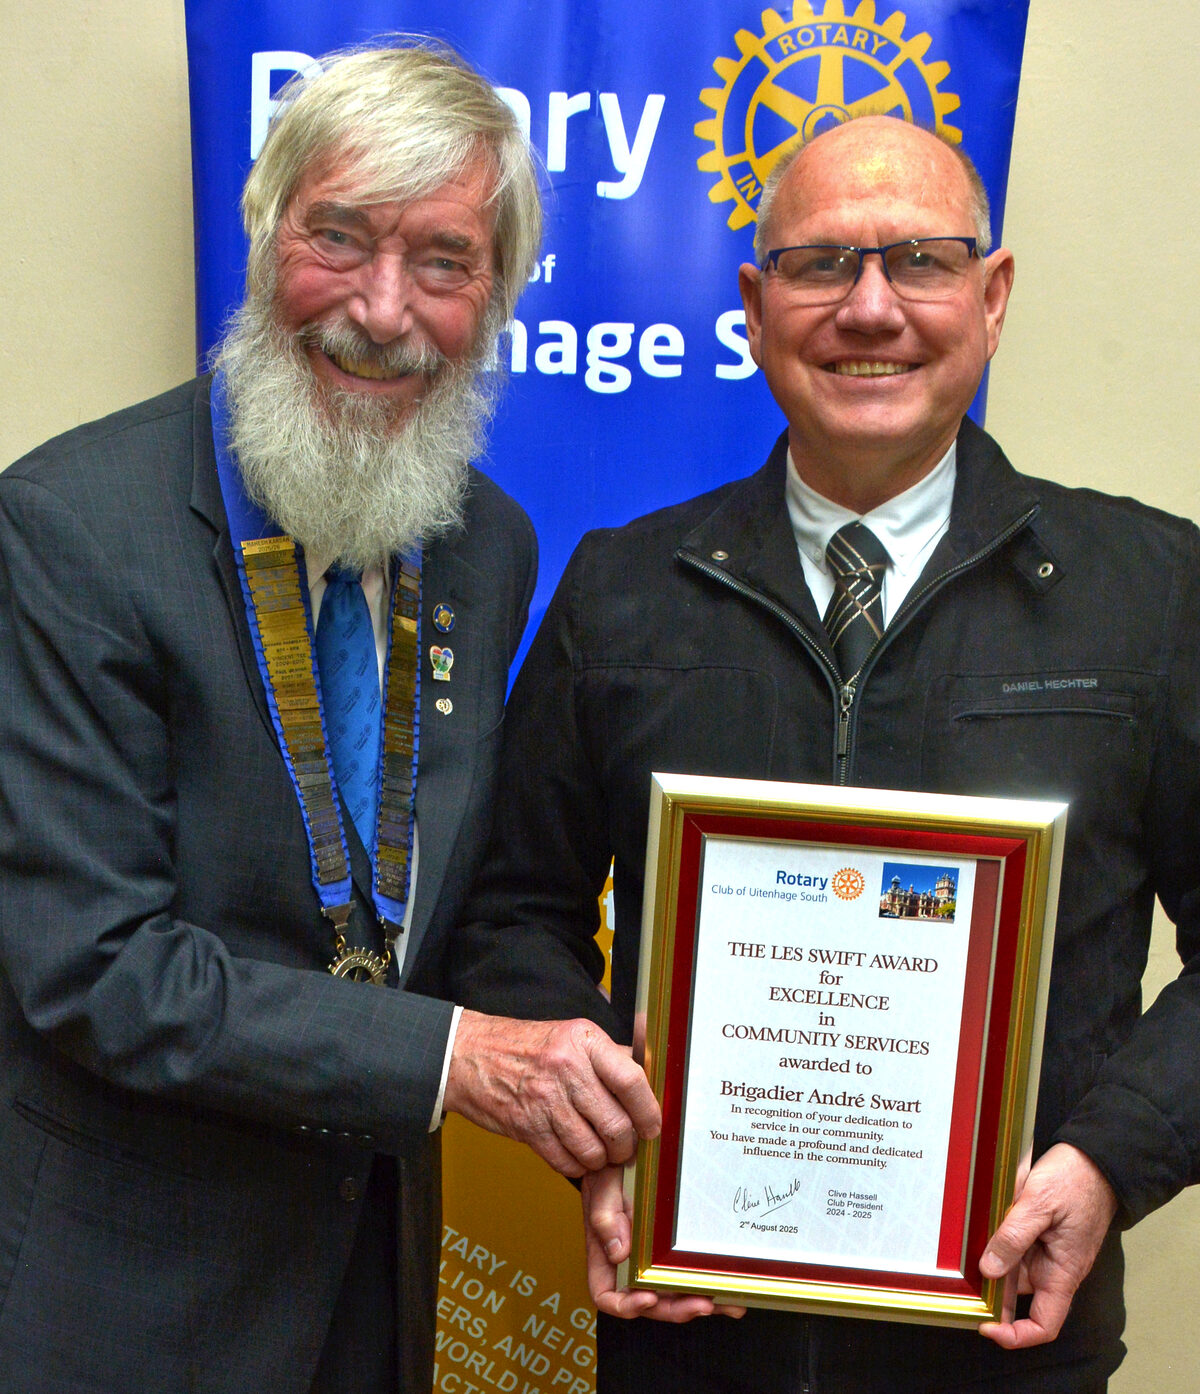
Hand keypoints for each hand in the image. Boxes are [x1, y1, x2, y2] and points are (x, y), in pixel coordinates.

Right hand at [445, 1012, 660, 1176]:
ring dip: (602, 1160)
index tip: (653, 1126)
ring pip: (593, 1149)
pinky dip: (577, 1166)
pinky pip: (566, 1162)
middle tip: (626, 1146)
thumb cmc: (525, 1047)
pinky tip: (576, 1154)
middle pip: (616, 1123)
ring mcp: (545, 1100)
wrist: (469, 1055)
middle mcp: (566, 1068)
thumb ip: (609, 1057)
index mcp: (583, 1040)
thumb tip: (648, 1082)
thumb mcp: (570, 1037)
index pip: (631, 1079)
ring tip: (601, 1151)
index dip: (648, 1110)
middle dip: (627, 1146)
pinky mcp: (527, 1128)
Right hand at [583, 1165, 746, 1321]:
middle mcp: (631, 1266)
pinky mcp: (675, 1252)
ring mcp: (655, 1262)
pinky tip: (732, 1289)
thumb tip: (619, 1252)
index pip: (608, 1296)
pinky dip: (711, 1286)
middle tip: (702, 1304)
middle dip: (677, 1309)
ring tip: (729, 1304)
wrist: (631, 1152)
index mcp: (606, 1257)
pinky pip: (691, 1275)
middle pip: (651, 1304)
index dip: (628, 1306)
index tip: (649, 1297)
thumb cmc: (611, 1171)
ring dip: (702, 1304)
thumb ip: (605, 1217)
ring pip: (676, 1296)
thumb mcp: (603, 1186)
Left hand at [977, 1143, 1117, 1348]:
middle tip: (958, 1278)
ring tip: (963, 1244)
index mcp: (1063, 1272)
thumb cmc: (1075, 1180)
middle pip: (1018, 1294)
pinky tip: (977, 1224)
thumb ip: (1014, 1237)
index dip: (1016, 1335)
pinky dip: (996, 1238)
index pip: (1044, 1325)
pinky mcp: (1038, 1232)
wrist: (1095, 1156)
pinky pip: (1014, 1243)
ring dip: (989, 1258)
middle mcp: (1054, 1267)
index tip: (986, 1325)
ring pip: (1011, 1266)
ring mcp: (1046, 1249)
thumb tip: (989, 1270)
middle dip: (989, 1289)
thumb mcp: (1039, 1204)